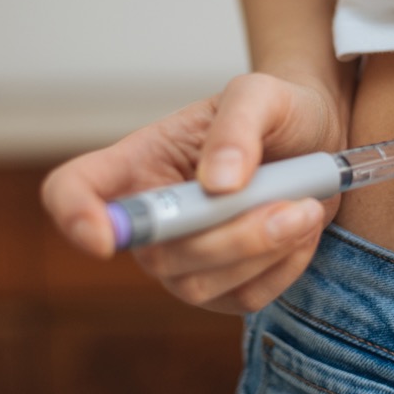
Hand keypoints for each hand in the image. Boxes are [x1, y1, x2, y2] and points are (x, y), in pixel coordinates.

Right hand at [41, 73, 345, 313]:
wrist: (321, 140)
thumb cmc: (279, 110)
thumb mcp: (262, 94)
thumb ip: (238, 127)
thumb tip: (218, 183)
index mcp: (140, 161)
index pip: (72, 190)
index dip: (74, 215)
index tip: (104, 237)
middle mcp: (152, 217)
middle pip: (154, 253)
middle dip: (230, 236)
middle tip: (295, 203)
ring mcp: (183, 259)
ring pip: (198, 284)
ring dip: (263, 251)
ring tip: (307, 208)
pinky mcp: (223, 287)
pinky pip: (242, 298)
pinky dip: (284, 267)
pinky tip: (302, 227)